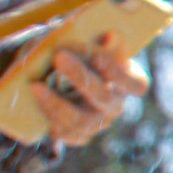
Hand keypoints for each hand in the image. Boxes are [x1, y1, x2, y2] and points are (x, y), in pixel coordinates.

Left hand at [30, 33, 151, 146]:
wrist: (59, 76)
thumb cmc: (81, 51)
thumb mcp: (90, 40)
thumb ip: (97, 37)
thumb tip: (107, 37)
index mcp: (128, 81)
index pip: (137, 85)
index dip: (120, 73)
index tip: (98, 56)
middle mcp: (115, 105)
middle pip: (103, 97)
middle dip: (79, 76)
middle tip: (58, 56)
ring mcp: (97, 124)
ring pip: (80, 120)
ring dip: (56, 102)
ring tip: (36, 86)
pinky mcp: (78, 135)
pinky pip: (64, 132)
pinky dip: (48, 115)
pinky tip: (36, 100)